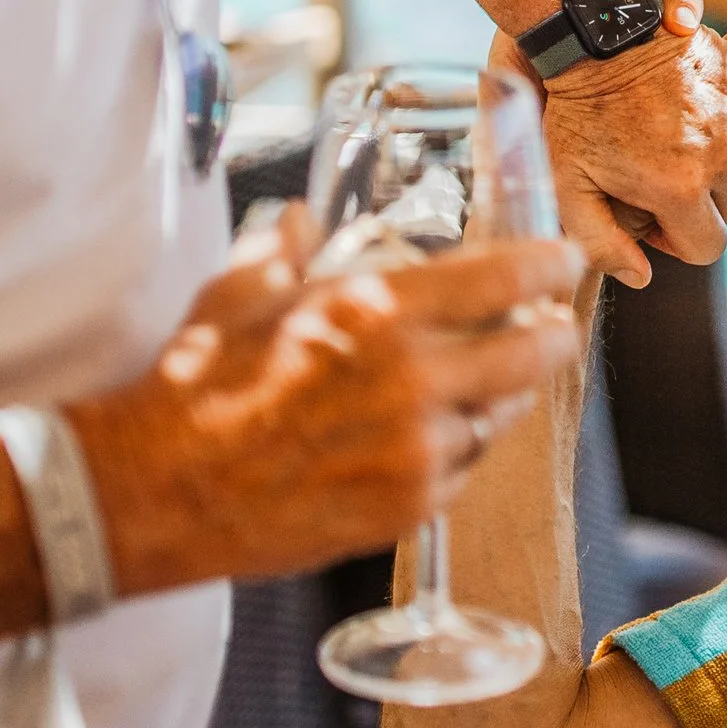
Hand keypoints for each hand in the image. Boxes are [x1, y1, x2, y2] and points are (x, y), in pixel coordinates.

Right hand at [74, 206, 581, 590]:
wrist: (161, 491)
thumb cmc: (195, 387)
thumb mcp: (238, 294)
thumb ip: (284, 248)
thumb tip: (301, 218)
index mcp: (378, 310)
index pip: (507, 278)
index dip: (551, 265)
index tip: (565, 259)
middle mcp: (413, 379)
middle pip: (534, 352)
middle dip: (553, 335)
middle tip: (552, 326)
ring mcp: (417, 451)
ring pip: (501, 416)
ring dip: (500, 396)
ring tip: (482, 383)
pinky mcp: (408, 509)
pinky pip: (464, 469)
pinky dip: (458, 450)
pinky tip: (428, 437)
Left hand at [536, 0, 726, 284]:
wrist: (602, 31)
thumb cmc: (578, 110)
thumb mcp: (568, 184)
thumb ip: (600, 244)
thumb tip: (641, 278)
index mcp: (682, 189)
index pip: (707, 248)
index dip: (674, 239)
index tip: (646, 211)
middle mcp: (725, 157)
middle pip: (725, 210)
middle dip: (693, 203)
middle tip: (651, 172)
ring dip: (713, 166)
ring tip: (668, 140)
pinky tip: (695, 117)